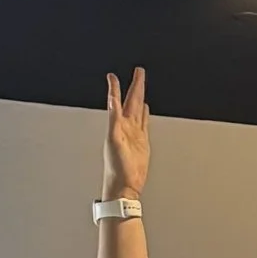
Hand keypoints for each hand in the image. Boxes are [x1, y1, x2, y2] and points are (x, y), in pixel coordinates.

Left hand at [103, 65, 151, 198]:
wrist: (125, 185)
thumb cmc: (116, 167)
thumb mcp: (113, 140)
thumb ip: (113, 119)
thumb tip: (112, 100)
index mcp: (117, 125)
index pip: (117, 101)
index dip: (115, 88)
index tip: (112, 75)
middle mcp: (126, 127)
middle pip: (132, 101)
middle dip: (136, 86)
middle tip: (139, 72)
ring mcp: (134, 134)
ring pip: (138, 110)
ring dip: (139, 97)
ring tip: (141, 85)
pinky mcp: (142, 142)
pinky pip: (144, 123)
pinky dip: (144, 114)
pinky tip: (144, 109)